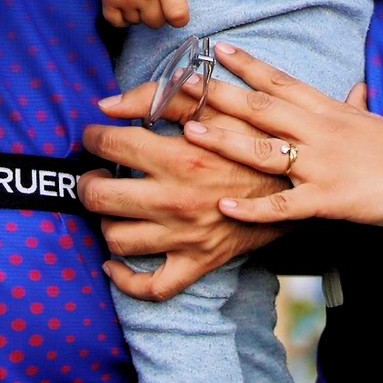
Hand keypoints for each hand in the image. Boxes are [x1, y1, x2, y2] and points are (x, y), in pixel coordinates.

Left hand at [79, 106, 285, 299]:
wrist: (294, 185)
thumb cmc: (252, 141)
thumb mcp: (214, 107)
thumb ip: (157, 96)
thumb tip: (108, 105)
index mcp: (179, 158)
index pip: (110, 146)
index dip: (94, 137)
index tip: (96, 136)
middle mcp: (177, 201)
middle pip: (101, 197)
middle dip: (88, 182)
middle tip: (95, 174)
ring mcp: (185, 238)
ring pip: (117, 239)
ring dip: (106, 222)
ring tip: (112, 207)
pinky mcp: (196, 263)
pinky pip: (151, 286)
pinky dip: (125, 279)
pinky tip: (114, 262)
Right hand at [95, 0, 188, 28]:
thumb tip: (174, 11)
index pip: (177, 15)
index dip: (179, 19)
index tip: (177, 14)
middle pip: (155, 23)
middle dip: (157, 14)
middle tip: (155, 0)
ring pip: (136, 22)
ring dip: (138, 13)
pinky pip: (115, 22)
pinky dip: (121, 18)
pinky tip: (126, 5)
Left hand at [182, 42, 382, 230]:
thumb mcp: (374, 121)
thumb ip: (354, 107)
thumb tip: (354, 89)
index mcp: (329, 110)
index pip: (280, 81)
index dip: (246, 65)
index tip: (215, 49)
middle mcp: (321, 130)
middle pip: (261, 107)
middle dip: (218, 95)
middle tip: (180, 83)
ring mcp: (323, 164)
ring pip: (265, 149)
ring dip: (226, 141)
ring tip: (190, 132)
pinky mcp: (330, 200)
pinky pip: (284, 205)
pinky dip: (253, 207)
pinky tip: (225, 205)